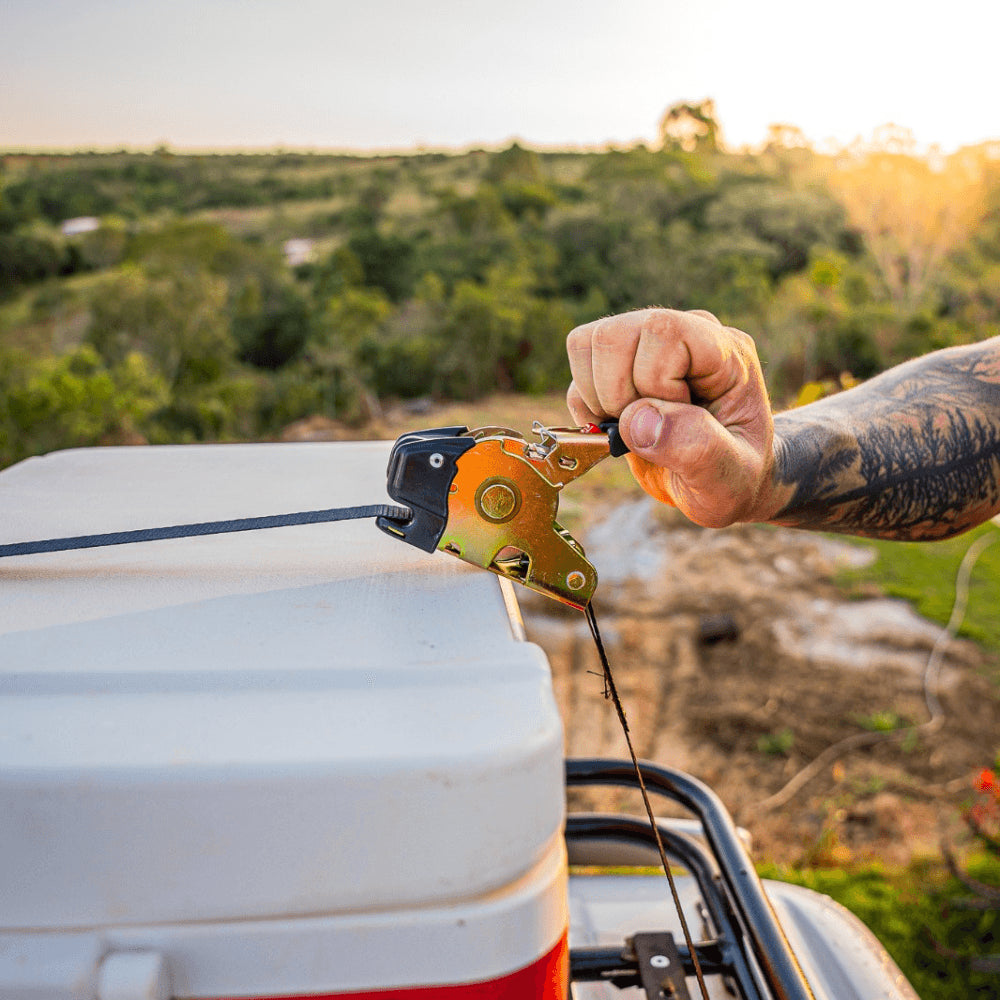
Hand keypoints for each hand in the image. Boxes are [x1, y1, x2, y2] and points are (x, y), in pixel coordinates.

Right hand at [566, 308, 777, 527]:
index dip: (652, 383)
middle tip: (646, 432)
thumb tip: (636, 418)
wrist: (723, 482)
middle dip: (616, 395)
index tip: (674, 424)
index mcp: (723, 351)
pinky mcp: (620, 361)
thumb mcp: (730, 475)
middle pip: (614, 334)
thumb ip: (696, 446)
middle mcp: (684, 334)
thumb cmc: (734, 478)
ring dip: (596, 398)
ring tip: (629, 429)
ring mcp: (648, 344)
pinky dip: (586, 405)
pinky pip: (579, 365)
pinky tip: (617, 427)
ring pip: (586, 343)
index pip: (664, 332)